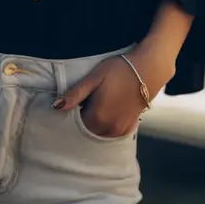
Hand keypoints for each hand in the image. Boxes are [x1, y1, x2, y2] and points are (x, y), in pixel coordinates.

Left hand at [52, 53, 174, 137]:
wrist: (148, 70)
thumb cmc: (119, 70)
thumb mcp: (94, 78)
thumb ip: (75, 95)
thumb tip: (56, 107)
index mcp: (97, 118)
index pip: (76, 123)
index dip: (75, 111)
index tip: (79, 100)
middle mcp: (108, 129)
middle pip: (88, 130)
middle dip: (85, 118)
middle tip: (89, 99)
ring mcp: (120, 130)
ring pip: (100, 133)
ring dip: (96, 123)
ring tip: (100, 102)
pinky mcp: (129, 127)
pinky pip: (112, 132)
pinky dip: (107, 125)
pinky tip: (110, 110)